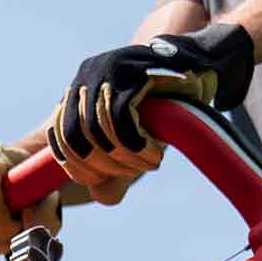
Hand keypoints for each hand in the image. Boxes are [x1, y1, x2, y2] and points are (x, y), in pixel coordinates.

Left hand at [47, 22, 253, 200]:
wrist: (201, 65)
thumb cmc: (165, 107)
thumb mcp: (134, 138)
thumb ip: (115, 166)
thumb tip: (99, 195)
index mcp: (79, 90)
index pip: (60, 135)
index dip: (76, 165)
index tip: (98, 179)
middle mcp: (87, 75)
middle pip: (76, 135)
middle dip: (102, 165)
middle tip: (132, 172)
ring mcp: (108, 70)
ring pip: (99, 130)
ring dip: (125, 158)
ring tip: (149, 163)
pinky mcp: (132, 72)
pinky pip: (122, 120)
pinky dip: (136, 146)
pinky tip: (153, 154)